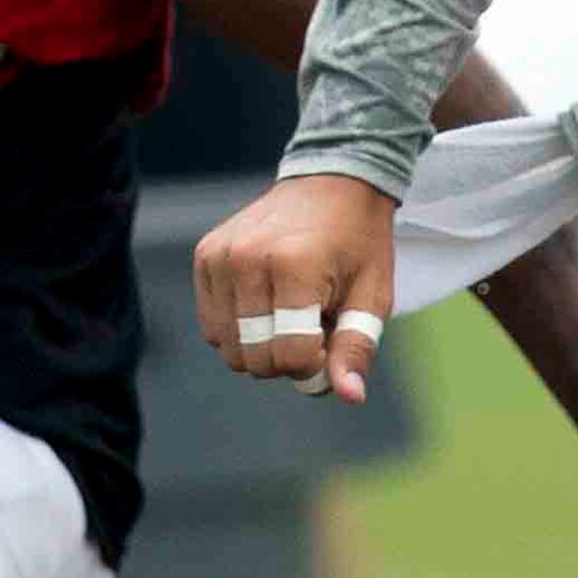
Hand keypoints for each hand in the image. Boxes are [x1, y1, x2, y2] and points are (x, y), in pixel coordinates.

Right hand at [195, 173, 398, 402]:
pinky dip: (238, 329)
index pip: (292, 356)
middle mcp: (248, 259)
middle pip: (255, 358)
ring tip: (289, 313)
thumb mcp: (372, 294)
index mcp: (295, 266)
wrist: (331, 181)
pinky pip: (212, 326)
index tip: (330, 339)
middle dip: (286, 359)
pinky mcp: (205, 255)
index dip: (315, 365)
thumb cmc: (357, 242)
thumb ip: (356, 347)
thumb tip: (351, 396)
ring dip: (261, 347)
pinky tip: (266, 303)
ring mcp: (220, 256)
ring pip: (229, 348)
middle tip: (312, 327)